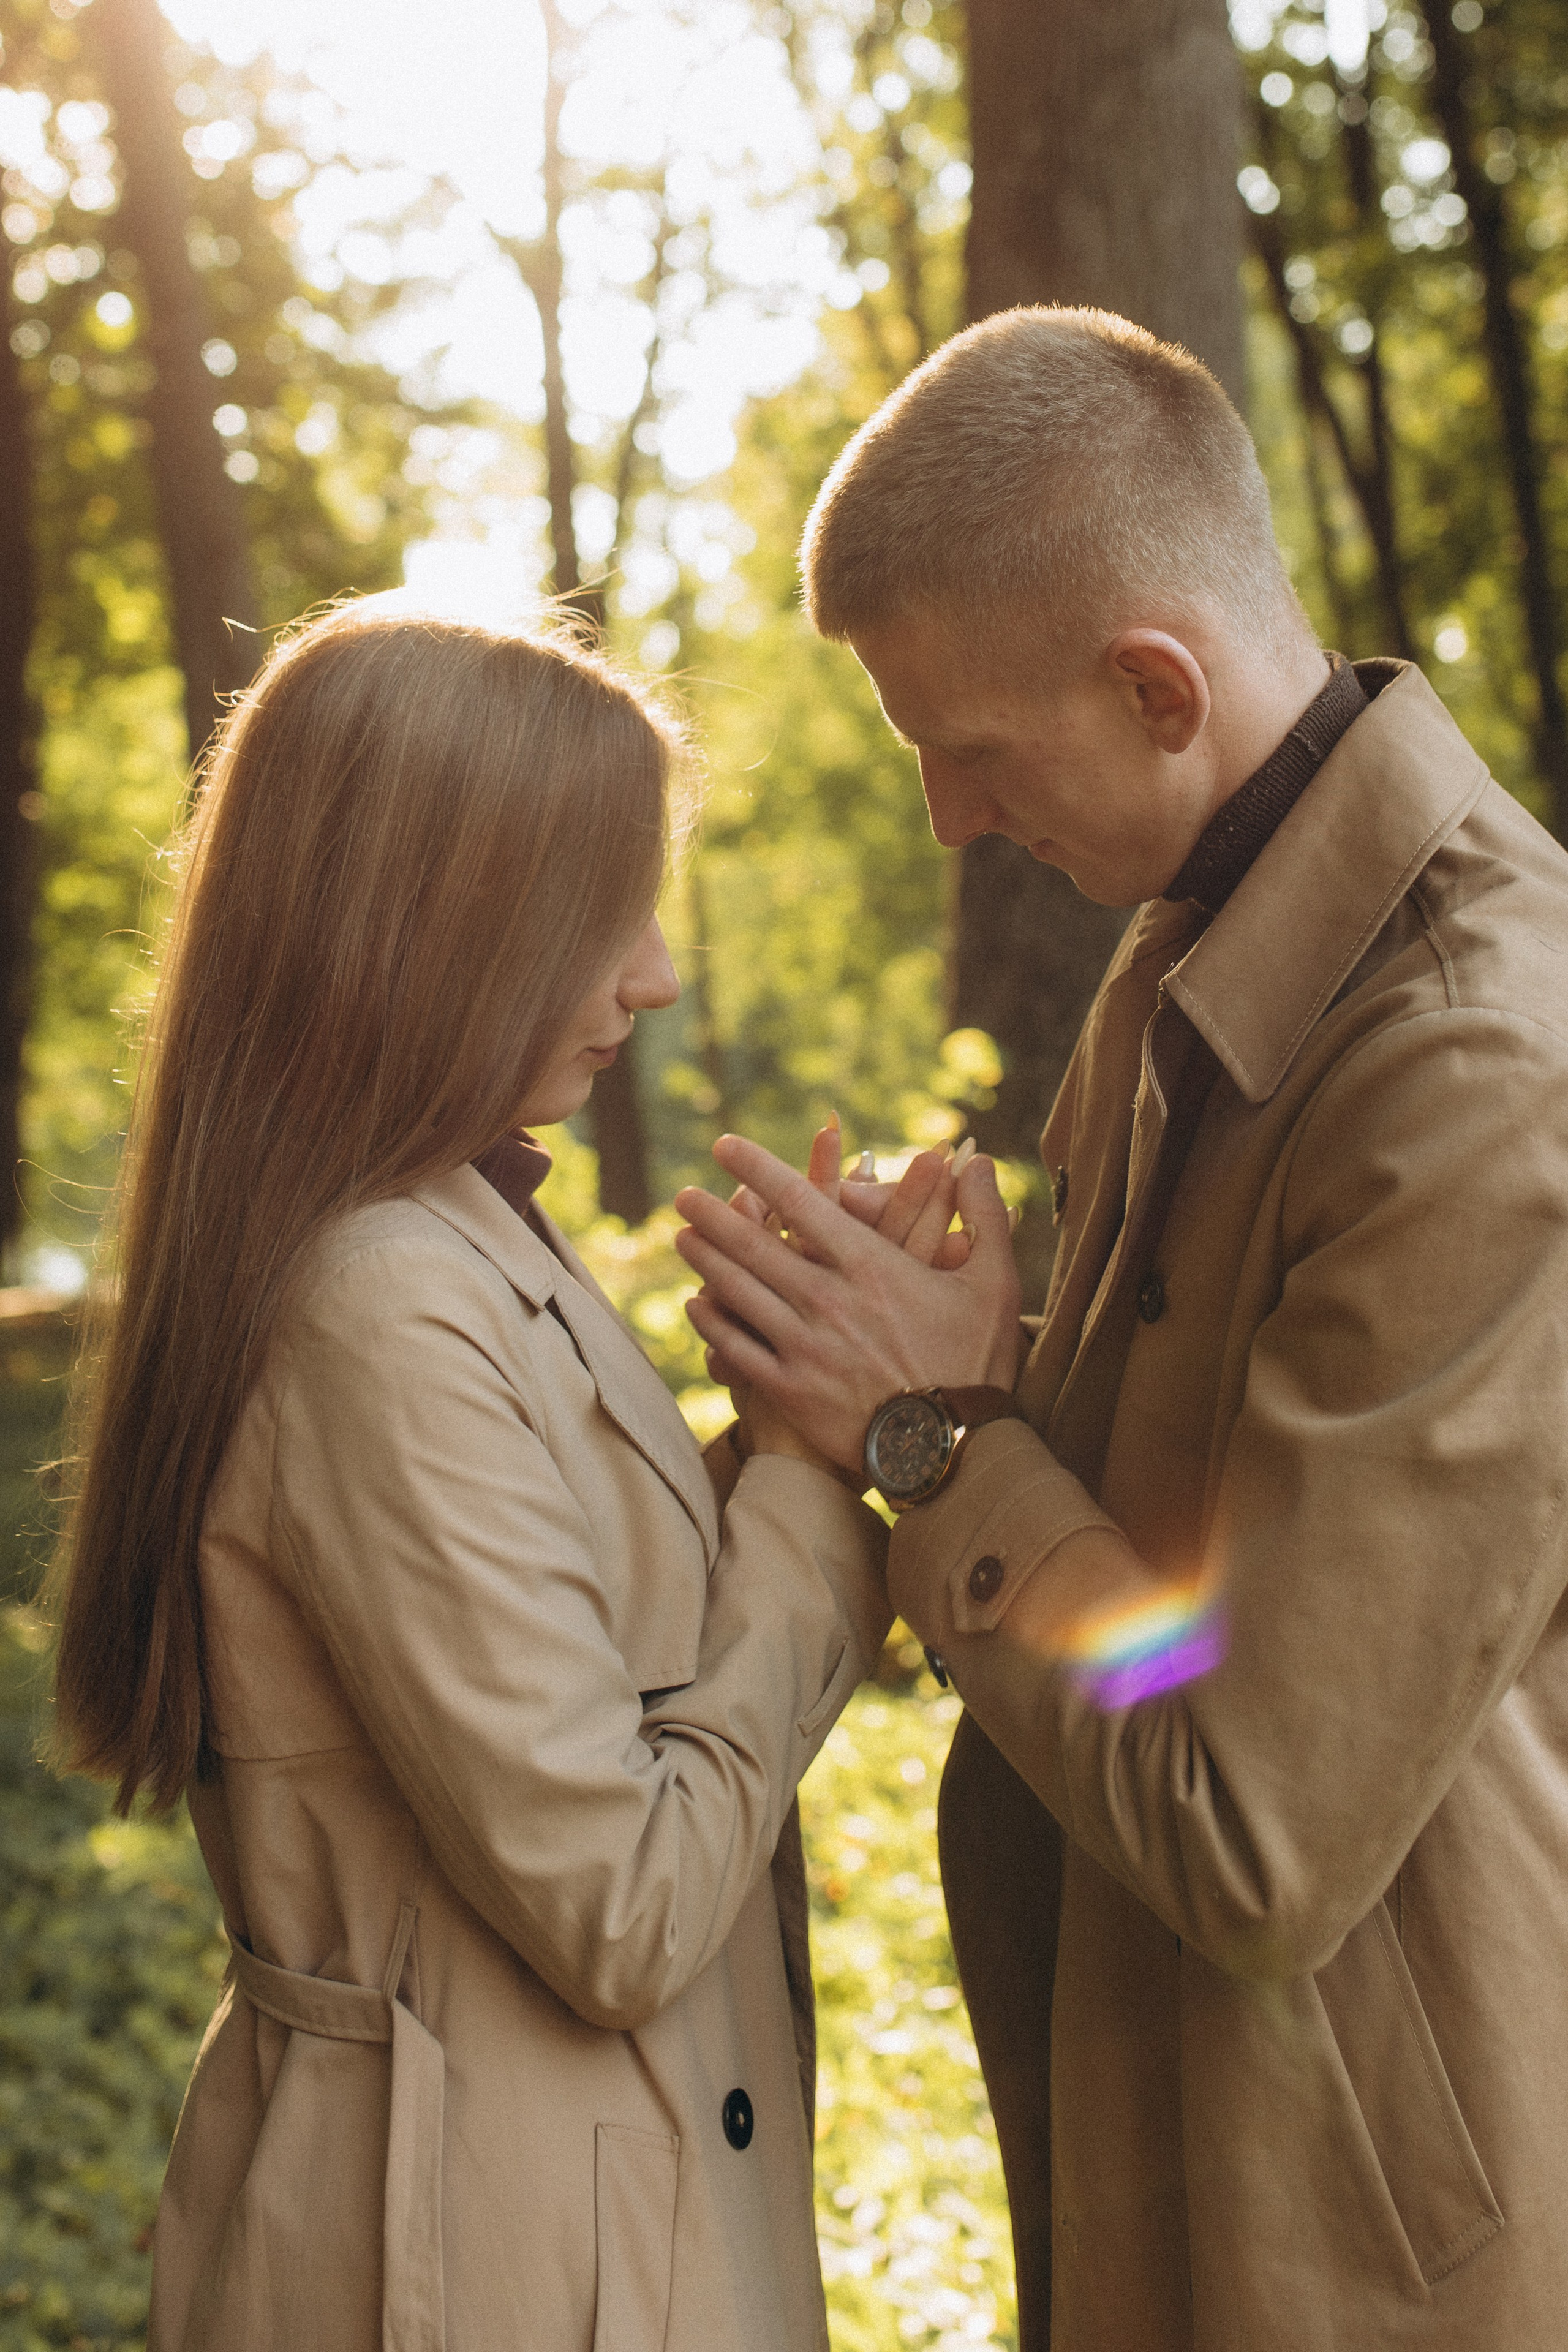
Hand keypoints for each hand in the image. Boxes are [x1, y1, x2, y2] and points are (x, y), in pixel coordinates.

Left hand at [675, 1134, 1022, 1472]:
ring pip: (739, 1291)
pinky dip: (711, 1323)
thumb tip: (981, 1160)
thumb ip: (984, 1217)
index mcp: (872, 1266)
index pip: (801, 1201)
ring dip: (705, 1260)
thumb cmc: (978, 1364)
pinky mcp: (792, 1390)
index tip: (726, 1145)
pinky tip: (695, 1304)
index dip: (758, 1168)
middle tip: (684, 1194)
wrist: (955, 1451)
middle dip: (714, 1214)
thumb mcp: (996, 1284)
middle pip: (754, 1244)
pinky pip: (737, 1349)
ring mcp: (805, 1346)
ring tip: (682, 1237)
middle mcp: (829, 1300)